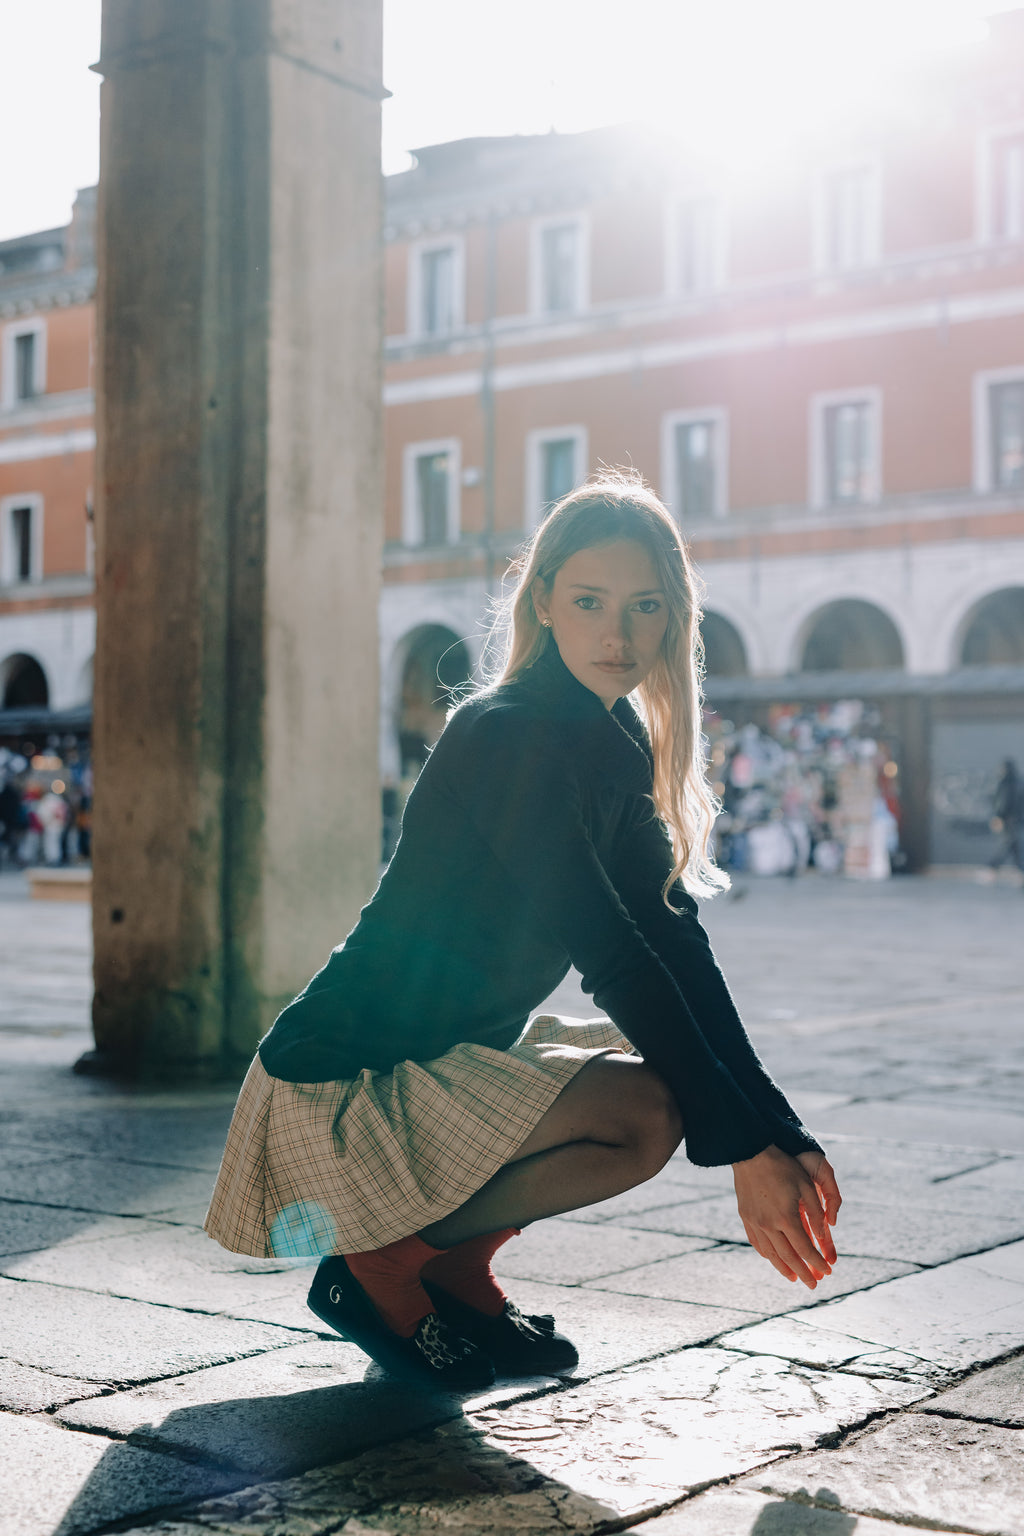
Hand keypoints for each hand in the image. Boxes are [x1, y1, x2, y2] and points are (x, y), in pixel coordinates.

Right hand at [732, 1144, 841, 1288]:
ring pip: (771, 1254)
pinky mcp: (745, 1217)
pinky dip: (767, 1255)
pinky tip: (773, 1259)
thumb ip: (816, 1214)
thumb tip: (824, 1238)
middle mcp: (769, 1225)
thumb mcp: (806, 1187)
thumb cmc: (784, 1167)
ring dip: (784, 1268)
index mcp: (787, 1218)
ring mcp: (755, 1222)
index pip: (806, 1249)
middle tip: (814, 1284)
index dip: (817, 1262)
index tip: (828, 1272)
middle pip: (789, 1257)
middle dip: (803, 1272)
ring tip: (794, 1278)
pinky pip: (757, 1243)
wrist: (751, 1152)